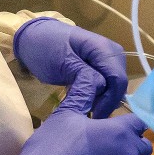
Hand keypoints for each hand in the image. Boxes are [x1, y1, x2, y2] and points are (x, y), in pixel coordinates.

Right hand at [3, 73, 153, 154]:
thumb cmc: (51, 148)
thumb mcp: (65, 114)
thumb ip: (83, 94)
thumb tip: (93, 76)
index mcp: (119, 133)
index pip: (140, 123)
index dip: (131, 122)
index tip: (118, 124)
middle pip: (142, 148)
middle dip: (129, 144)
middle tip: (104, 145)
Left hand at [13, 17, 128, 118]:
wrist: (34, 37)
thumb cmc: (45, 48)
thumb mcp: (62, 63)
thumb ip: (85, 76)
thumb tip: (103, 90)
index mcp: (104, 48)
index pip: (118, 79)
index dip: (110, 100)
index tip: (95, 117)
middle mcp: (113, 52)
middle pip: (119, 83)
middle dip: (107, 101)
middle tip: (89, 115)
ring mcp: (109, 59)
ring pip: (115, 85)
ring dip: (103, 99)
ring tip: (86, 109)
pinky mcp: (102, 65)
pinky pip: (108, 83)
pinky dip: (99, 94)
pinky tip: (87, 100)